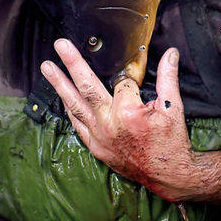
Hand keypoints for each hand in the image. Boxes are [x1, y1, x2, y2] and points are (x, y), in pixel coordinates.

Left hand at [40, 39, 198, 201]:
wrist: (169, 176)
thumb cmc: (172, 142)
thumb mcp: (173, 108)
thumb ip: (168, 77)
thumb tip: (171, 53)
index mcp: (127, 113)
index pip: (122, 83)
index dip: (130, 75)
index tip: (136, 70)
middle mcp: (108, 124)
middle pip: (87, 87)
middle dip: (72, 63)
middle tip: (60, 44)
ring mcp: (99, 137)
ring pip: (75, 106)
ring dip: (59, 85)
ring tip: (47, 67)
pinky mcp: (96, 148)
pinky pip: (77, 126)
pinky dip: (69, 110)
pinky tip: (62, 97)